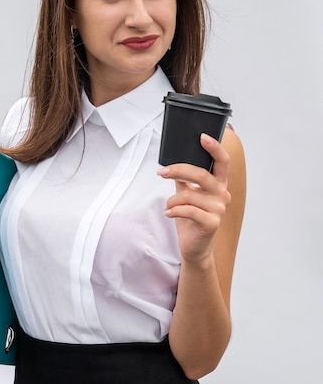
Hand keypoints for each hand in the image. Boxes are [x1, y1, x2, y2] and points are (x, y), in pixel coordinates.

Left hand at [157, 133, 230, 262]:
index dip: (214, 148)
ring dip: (172, 200)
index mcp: (218, 184)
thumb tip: (172, 160)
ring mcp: (219, 209)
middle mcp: (222, 195)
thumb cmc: (191, 218)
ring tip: (168, 205)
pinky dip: (174, 210)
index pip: (222, 162)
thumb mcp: (187, 194)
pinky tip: (168, 213)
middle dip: (179, 170)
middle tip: (162, 172)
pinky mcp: (211, 223)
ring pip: (190, 195)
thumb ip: (184, 178)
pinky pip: (188, 211)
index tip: (202, 137)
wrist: (194, 246)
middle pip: (202, 175)